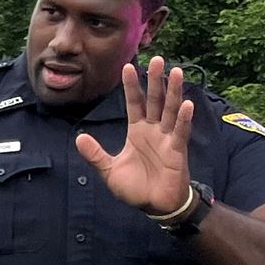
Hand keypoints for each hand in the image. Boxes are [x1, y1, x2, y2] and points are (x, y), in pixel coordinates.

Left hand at [74, 58, 194, 215]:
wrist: (155, 205)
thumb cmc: (136, 187)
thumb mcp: (110, 170)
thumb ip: (96, 154)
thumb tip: (79, 138)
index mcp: (137, 131)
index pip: (134, 104)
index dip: (131, 86)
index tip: (127, 66)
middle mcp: (153, 130)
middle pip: (154, 100)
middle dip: (154, 80)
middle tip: (157, 59)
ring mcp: (166, 138)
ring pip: (170, 110)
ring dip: (173, 92)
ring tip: (175, 71)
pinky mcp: (177, 151)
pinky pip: (180, 132)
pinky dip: (182, 119)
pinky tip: (185, 104)